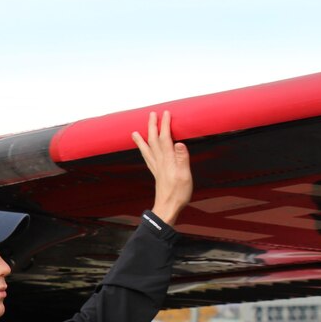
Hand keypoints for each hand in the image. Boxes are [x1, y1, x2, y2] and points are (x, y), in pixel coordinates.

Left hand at [132, 110, 192, 225]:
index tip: (165, 113)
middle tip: (151, 114)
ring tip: (135, 132)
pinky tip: (142, 149)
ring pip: (147, 149)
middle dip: (152, 126)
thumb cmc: (178, 194)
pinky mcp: (156, 173)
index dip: (164, 125)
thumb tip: (179, 143)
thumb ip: (182, 159)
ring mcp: (156, 167)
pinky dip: (143, 151)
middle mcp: (160, 162)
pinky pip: (147, 158)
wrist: (167, 208)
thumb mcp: (185, 176)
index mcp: (168, 161)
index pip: (165, 138)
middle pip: (153, 141)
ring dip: (142, 138)